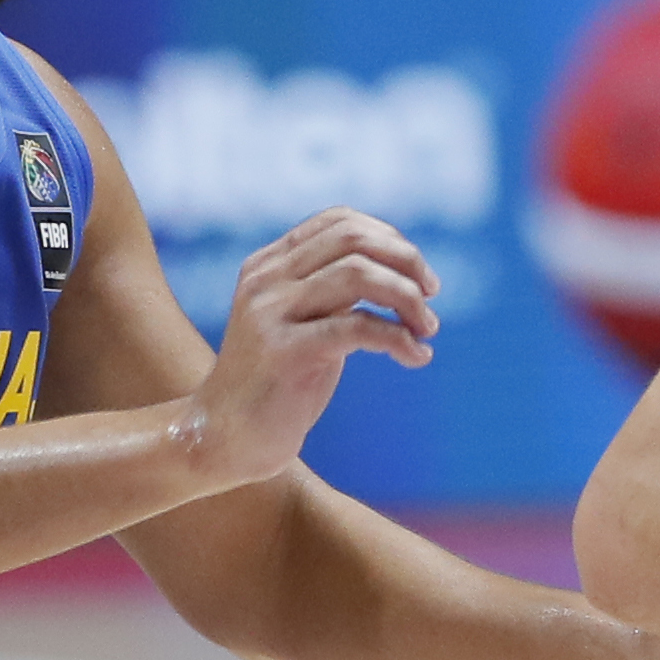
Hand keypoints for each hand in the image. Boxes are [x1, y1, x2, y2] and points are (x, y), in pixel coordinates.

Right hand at [186, 208, 437, 488]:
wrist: (227, 438)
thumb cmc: (277, 384)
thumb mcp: (303, 324)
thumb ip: (334, 293)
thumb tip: (403, 271)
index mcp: (269, 265)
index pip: (338, 221)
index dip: (389, 238)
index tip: (418, 273)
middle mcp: (266, 280)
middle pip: (352, 240)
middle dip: (406, 260)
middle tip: (432, 293)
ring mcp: (271, 313)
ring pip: (358, 275)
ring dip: (408, 299)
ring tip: (427, 329)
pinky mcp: (285, 352)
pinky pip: (357, 327)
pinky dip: (399, 339)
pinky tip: (417, 357)